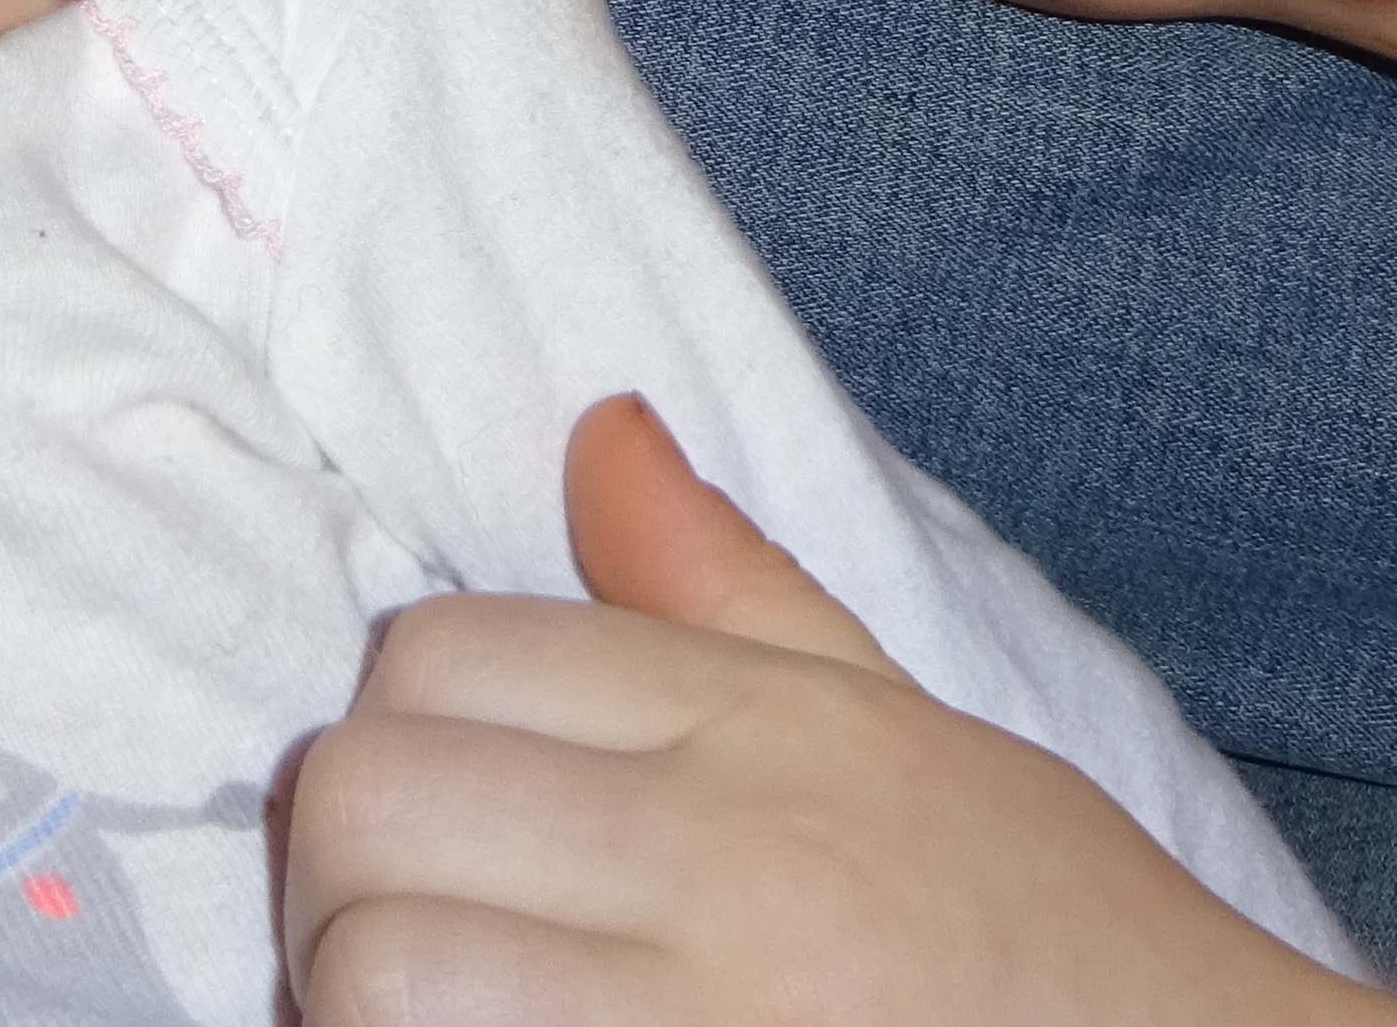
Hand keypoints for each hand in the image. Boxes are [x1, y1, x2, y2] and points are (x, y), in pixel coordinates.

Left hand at [282, 394, 1396, 1026]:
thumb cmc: (1049, 938)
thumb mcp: (908, 731)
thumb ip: (731, 590)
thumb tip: (600, 429)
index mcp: (771, 736)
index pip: (444, 655)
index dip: (404, 721)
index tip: (455, 802)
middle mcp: (729, 868)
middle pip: (371, 797)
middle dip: (347, 860)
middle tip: (413, 916)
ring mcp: (694, 1026)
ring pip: (372, 972)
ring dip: (363, 998)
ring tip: (439, 1014)